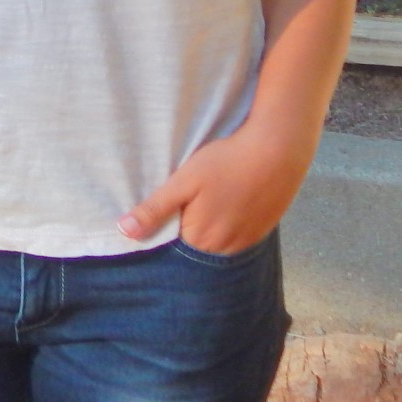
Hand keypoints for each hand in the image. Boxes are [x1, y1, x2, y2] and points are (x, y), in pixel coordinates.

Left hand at [119, 120, 312, 255]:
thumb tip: (124, 231)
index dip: (164, 227)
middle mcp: (224, 250)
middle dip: (185, 227)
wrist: (277, 152)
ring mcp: (246, 242)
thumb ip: (155, 209)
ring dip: (208, 227)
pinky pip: (236, 237)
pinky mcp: (261, 232)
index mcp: (200, 240)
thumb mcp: (183, 181)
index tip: (165, 206)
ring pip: (216, 242)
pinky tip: (227, 202)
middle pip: (194, 245)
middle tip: (191, 198)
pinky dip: (227, 224)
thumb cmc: (226, 163)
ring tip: (209, 199)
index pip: (171, 245)